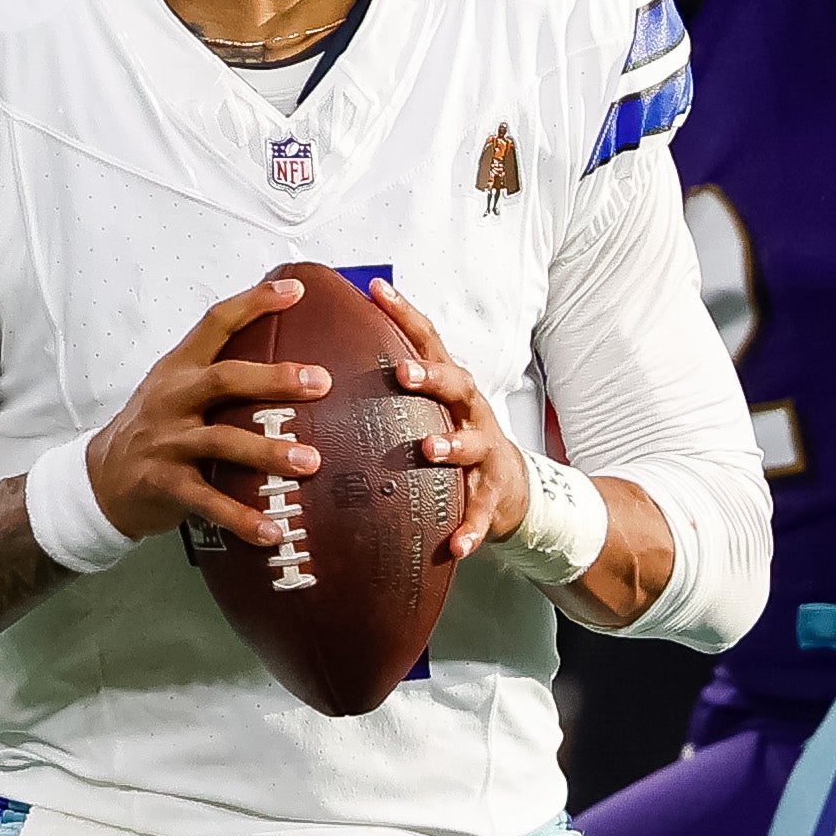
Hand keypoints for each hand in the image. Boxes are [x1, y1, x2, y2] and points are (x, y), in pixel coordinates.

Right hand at [85, 274, 339, 549]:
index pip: (216, 323)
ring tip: (311, 463)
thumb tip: (291, 361)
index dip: (254, 303)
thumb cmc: (157, 430)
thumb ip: (220, 374)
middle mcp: (172, 398)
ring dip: (268, 452)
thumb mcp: (177, 389)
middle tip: (321, 383)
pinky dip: (242, 518)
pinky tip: (273, 531)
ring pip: (221, 442)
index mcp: (179, 368)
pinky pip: (208, 502)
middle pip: (225, 379)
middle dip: (275, 379)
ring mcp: (166, 442)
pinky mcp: (164, 484)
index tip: (296, 291)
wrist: (101, 478)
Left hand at [366, 279, 530, 565]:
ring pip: (472, 444)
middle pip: (456, 384)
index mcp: (450, 387)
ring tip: (430, 451)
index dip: (404, 312)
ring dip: (451, 446)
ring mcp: (485, 453)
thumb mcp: (429, 406)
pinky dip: (470, 529)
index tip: (375, 290)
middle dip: (431, 376)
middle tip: (402, 372)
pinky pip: (480, 514)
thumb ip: (389, 386)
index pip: (428, 340)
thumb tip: (322, 356)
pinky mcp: (492, 496)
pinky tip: (455, 545)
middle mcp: (470, 412)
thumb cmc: (455, 438)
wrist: (512, 488)